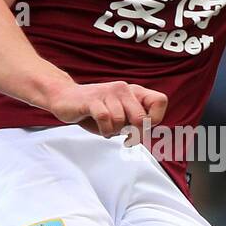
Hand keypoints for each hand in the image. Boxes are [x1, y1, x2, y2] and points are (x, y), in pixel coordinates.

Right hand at [48, 79, 168, 138]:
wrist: (65, 98)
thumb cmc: (96, 110)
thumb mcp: (121, 115)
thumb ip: (136, 122)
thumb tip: (146, 134)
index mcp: (134, 92)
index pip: (160, 101)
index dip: (155, 119)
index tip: (142, 127)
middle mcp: (123, 89)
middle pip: (141, 118)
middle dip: (133, 133)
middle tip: (125, 137)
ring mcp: (108, 93)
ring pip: (121, 120)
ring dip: (114, 131)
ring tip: (107, 129)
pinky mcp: (92, 100)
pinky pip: (105, 119)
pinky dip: (104, 130)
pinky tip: (101, 128)